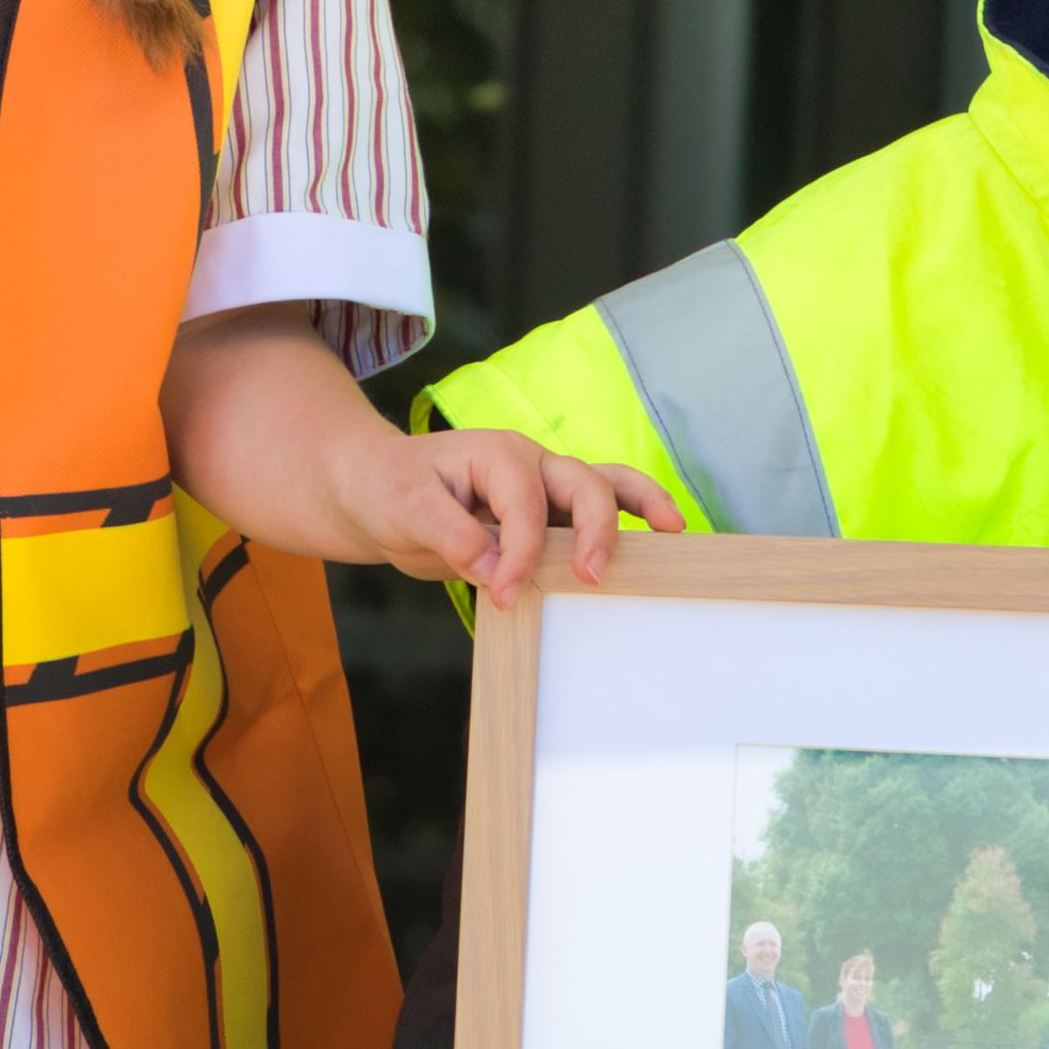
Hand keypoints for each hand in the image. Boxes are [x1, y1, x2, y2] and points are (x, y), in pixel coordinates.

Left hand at [338, 422, 672, 598]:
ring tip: (674, 530)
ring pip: (608, 486)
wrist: (374, 491)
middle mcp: (531, 462)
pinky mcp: (550, 513)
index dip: (521, 552)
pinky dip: (630, 522)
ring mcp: (545, 486)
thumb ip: (452, 536)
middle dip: (596, 529)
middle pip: (585, 484)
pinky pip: (597, 512)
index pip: (525, 504)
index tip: (503, 594)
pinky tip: (659, 539)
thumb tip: (498, 570)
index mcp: (496, 454)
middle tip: (590, 575)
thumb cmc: (388, 490)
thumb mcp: (404, 510)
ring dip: (642, 506)